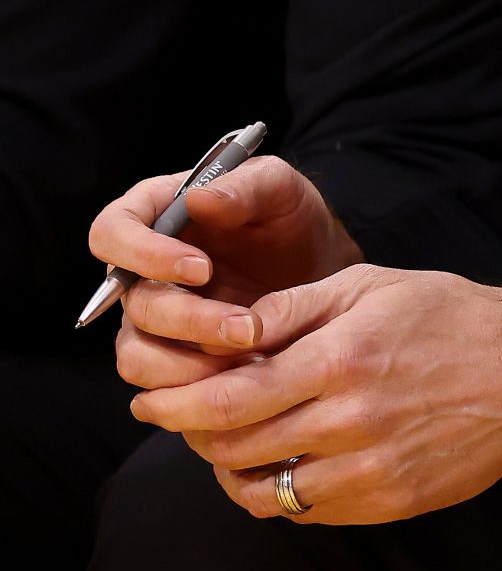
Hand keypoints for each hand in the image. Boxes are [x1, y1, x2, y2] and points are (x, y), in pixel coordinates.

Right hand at [94, 156, 362, 395]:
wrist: (319, 269)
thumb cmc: (291, 219)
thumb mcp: (281, 189)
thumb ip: (245, 186)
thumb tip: (197, 198)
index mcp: (154, 214)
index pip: (112, 231)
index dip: (144, 254)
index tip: (202, 269)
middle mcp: (140, 268)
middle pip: (131, 302)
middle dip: (188, 319)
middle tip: (246, 327)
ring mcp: (152, 314)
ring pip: (137, 351)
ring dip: (188, 362)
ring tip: (250, 355)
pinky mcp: (170, 353)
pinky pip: (158, 381)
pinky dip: (196, 384)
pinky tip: (245, 374)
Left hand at [128, 265, 501, 524]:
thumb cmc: (452, 316)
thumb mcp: (373, 286)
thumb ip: (294, 308)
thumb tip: (225, 328)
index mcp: (343, 358)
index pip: (228, 398)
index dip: (175, 404)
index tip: (151, 401)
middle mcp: (352, 419)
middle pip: (235, 446)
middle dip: (193, 435)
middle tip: (183, 420)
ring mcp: (372, 467)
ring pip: (265, 489)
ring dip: (233, 469)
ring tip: (233, 445)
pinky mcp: (390, 501)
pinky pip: (307, 511)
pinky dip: (282, 492)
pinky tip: (288, 462)